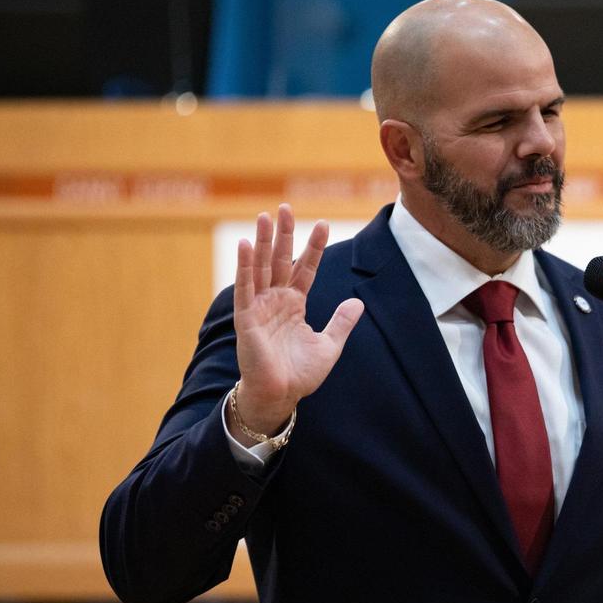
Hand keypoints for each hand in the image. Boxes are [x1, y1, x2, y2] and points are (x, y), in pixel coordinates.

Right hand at [231, 204, 363, 440]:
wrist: (281, 396)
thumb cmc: (300, 374)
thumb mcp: (329, 346)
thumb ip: (341, 323)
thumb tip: (358, 302)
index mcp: (294, 304)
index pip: (305, 268)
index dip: (313, 247)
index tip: (323, 223)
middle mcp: (276, 300)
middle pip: (280, 260)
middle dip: (283, 234)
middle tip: (285, 206)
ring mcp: (259, 307)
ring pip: (260, 268)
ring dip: (261, 242)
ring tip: (264, 216)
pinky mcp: (246, 318)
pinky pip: (244, 288)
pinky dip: (244, 267)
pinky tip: (244, 245)